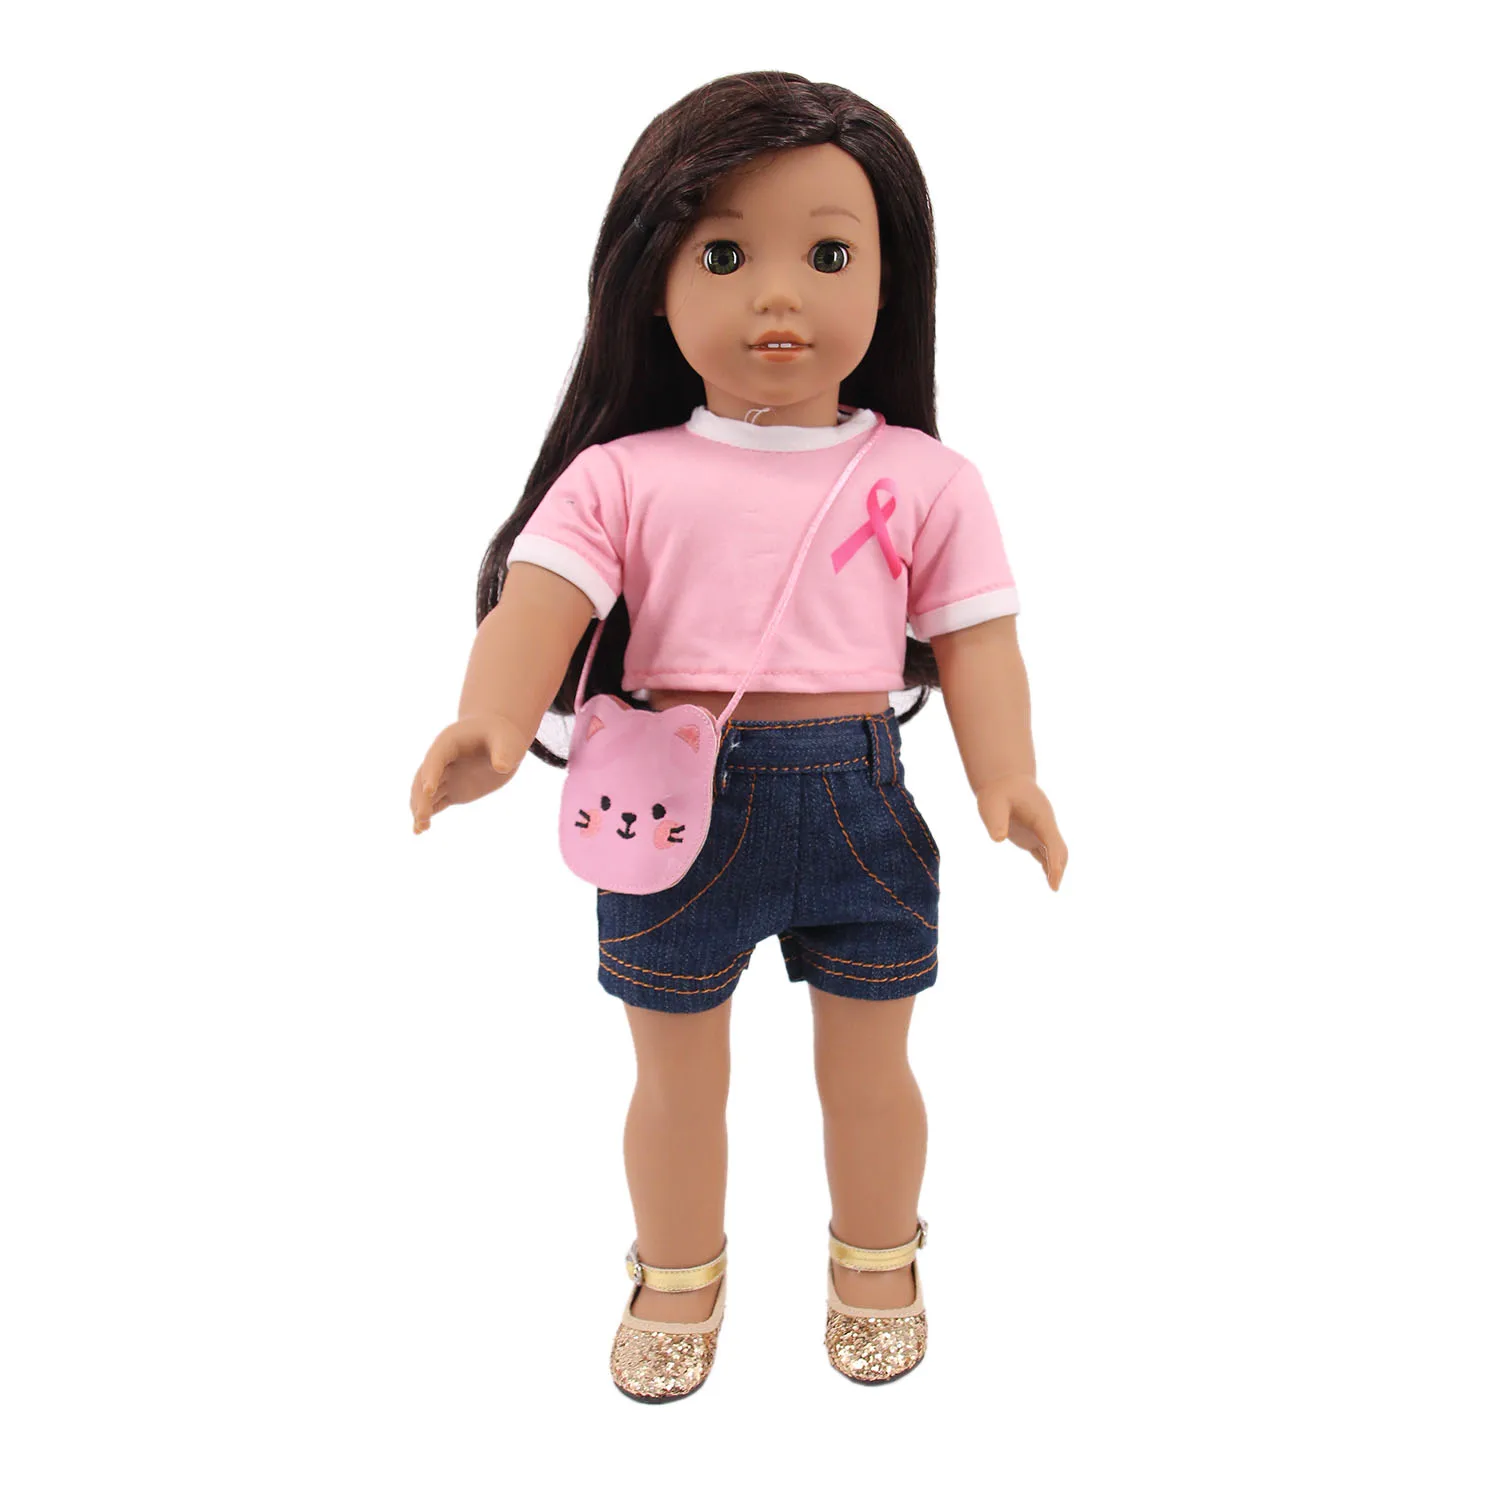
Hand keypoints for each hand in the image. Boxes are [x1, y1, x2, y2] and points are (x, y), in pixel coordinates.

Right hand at [410, 714, 531, 833]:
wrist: (501, 741)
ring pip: (426, 793)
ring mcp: (445, 776)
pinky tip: (419, 830)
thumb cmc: (503, 736)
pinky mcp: (451, 790)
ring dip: (421, 809)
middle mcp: (441, 760)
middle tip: (422, 817)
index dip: (431, 773)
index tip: (429, 790)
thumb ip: (503, 753)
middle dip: (422, 797)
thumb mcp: (507, 742)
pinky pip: (435, 803)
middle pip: (424, 778)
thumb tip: (501, 767)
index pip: (435, 758)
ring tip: (420, 829)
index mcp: (448, 742)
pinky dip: (428, 815)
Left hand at [976, 774, 1067, 889]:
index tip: (1054, 879)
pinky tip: (1049, 879)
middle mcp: (1045, 825)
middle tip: (1054, 888)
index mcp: (1041, 817)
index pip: (1053, 842)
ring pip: (1055, 852)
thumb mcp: (992, 804)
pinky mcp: (1032, 836)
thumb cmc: (997, 792)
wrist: (1003, 781)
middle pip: (1059, 849)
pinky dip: (1048, 865)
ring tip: (1053, 887)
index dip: (1055, 861)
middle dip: (1058, 868)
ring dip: (1056, 869)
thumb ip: (996, 821)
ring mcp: (1040, 831)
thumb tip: (998, 839)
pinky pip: (1045, 853)